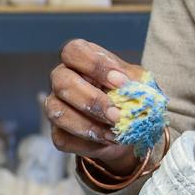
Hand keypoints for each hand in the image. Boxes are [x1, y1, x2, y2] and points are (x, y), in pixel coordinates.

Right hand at [45, 38, 140, 175]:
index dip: (95, 65)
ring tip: (115, 133)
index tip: (121, 82)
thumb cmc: (130, 96)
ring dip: (88, 125)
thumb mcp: (139, 83)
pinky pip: (63, 137)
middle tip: (117, 115)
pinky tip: (107, 141)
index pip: (74, 51)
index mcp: (81, 60)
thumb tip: (129, 85)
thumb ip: (135, 80)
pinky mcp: (57, 132)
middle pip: (61, 81)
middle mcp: (62, 79)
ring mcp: (56, 105)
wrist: (130, 129)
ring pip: (57, 111)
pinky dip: (88, 143)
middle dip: (91, 100)